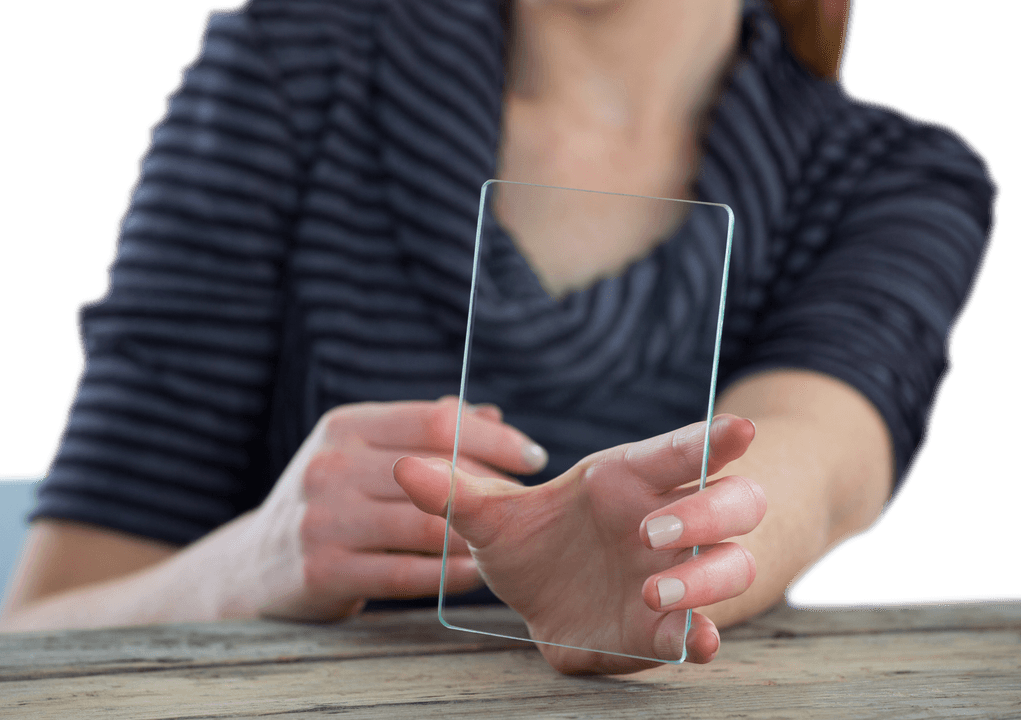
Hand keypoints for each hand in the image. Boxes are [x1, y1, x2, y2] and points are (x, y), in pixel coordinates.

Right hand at [240, 396, 548, 620]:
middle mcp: (330, 466)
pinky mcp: (322, 572)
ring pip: (426, 526)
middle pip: (436, 471)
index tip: (533, 456)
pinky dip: (451, 576)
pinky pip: (406, 575)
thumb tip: (492, 413)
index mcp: (344, 426)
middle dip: (494, 488)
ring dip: (478, 536)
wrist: (254, 567)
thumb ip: (424, 434)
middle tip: (531, 505)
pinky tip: (479, 574)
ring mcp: (323, 520)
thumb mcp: (363, 454)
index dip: (493, 436)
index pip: (434, 420)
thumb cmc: (332, 501)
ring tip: (511, 541)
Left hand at [393, 414, 765, 673]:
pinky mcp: (669, 626)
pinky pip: (705, 629)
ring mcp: (678, 574)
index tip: (738, 430)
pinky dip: (706, 636)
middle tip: (653, 529)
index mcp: (629, 480)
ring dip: (706, 575)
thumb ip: (453, 495)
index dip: (711, 439)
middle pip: (732, 503)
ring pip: (732, 563)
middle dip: (707, 510)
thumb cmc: (535, 542)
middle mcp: (667, 522)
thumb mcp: (489, 521)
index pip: (679, 452)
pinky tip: (698, 643)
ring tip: (656, 589)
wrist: (549, 598)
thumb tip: (402, 466)